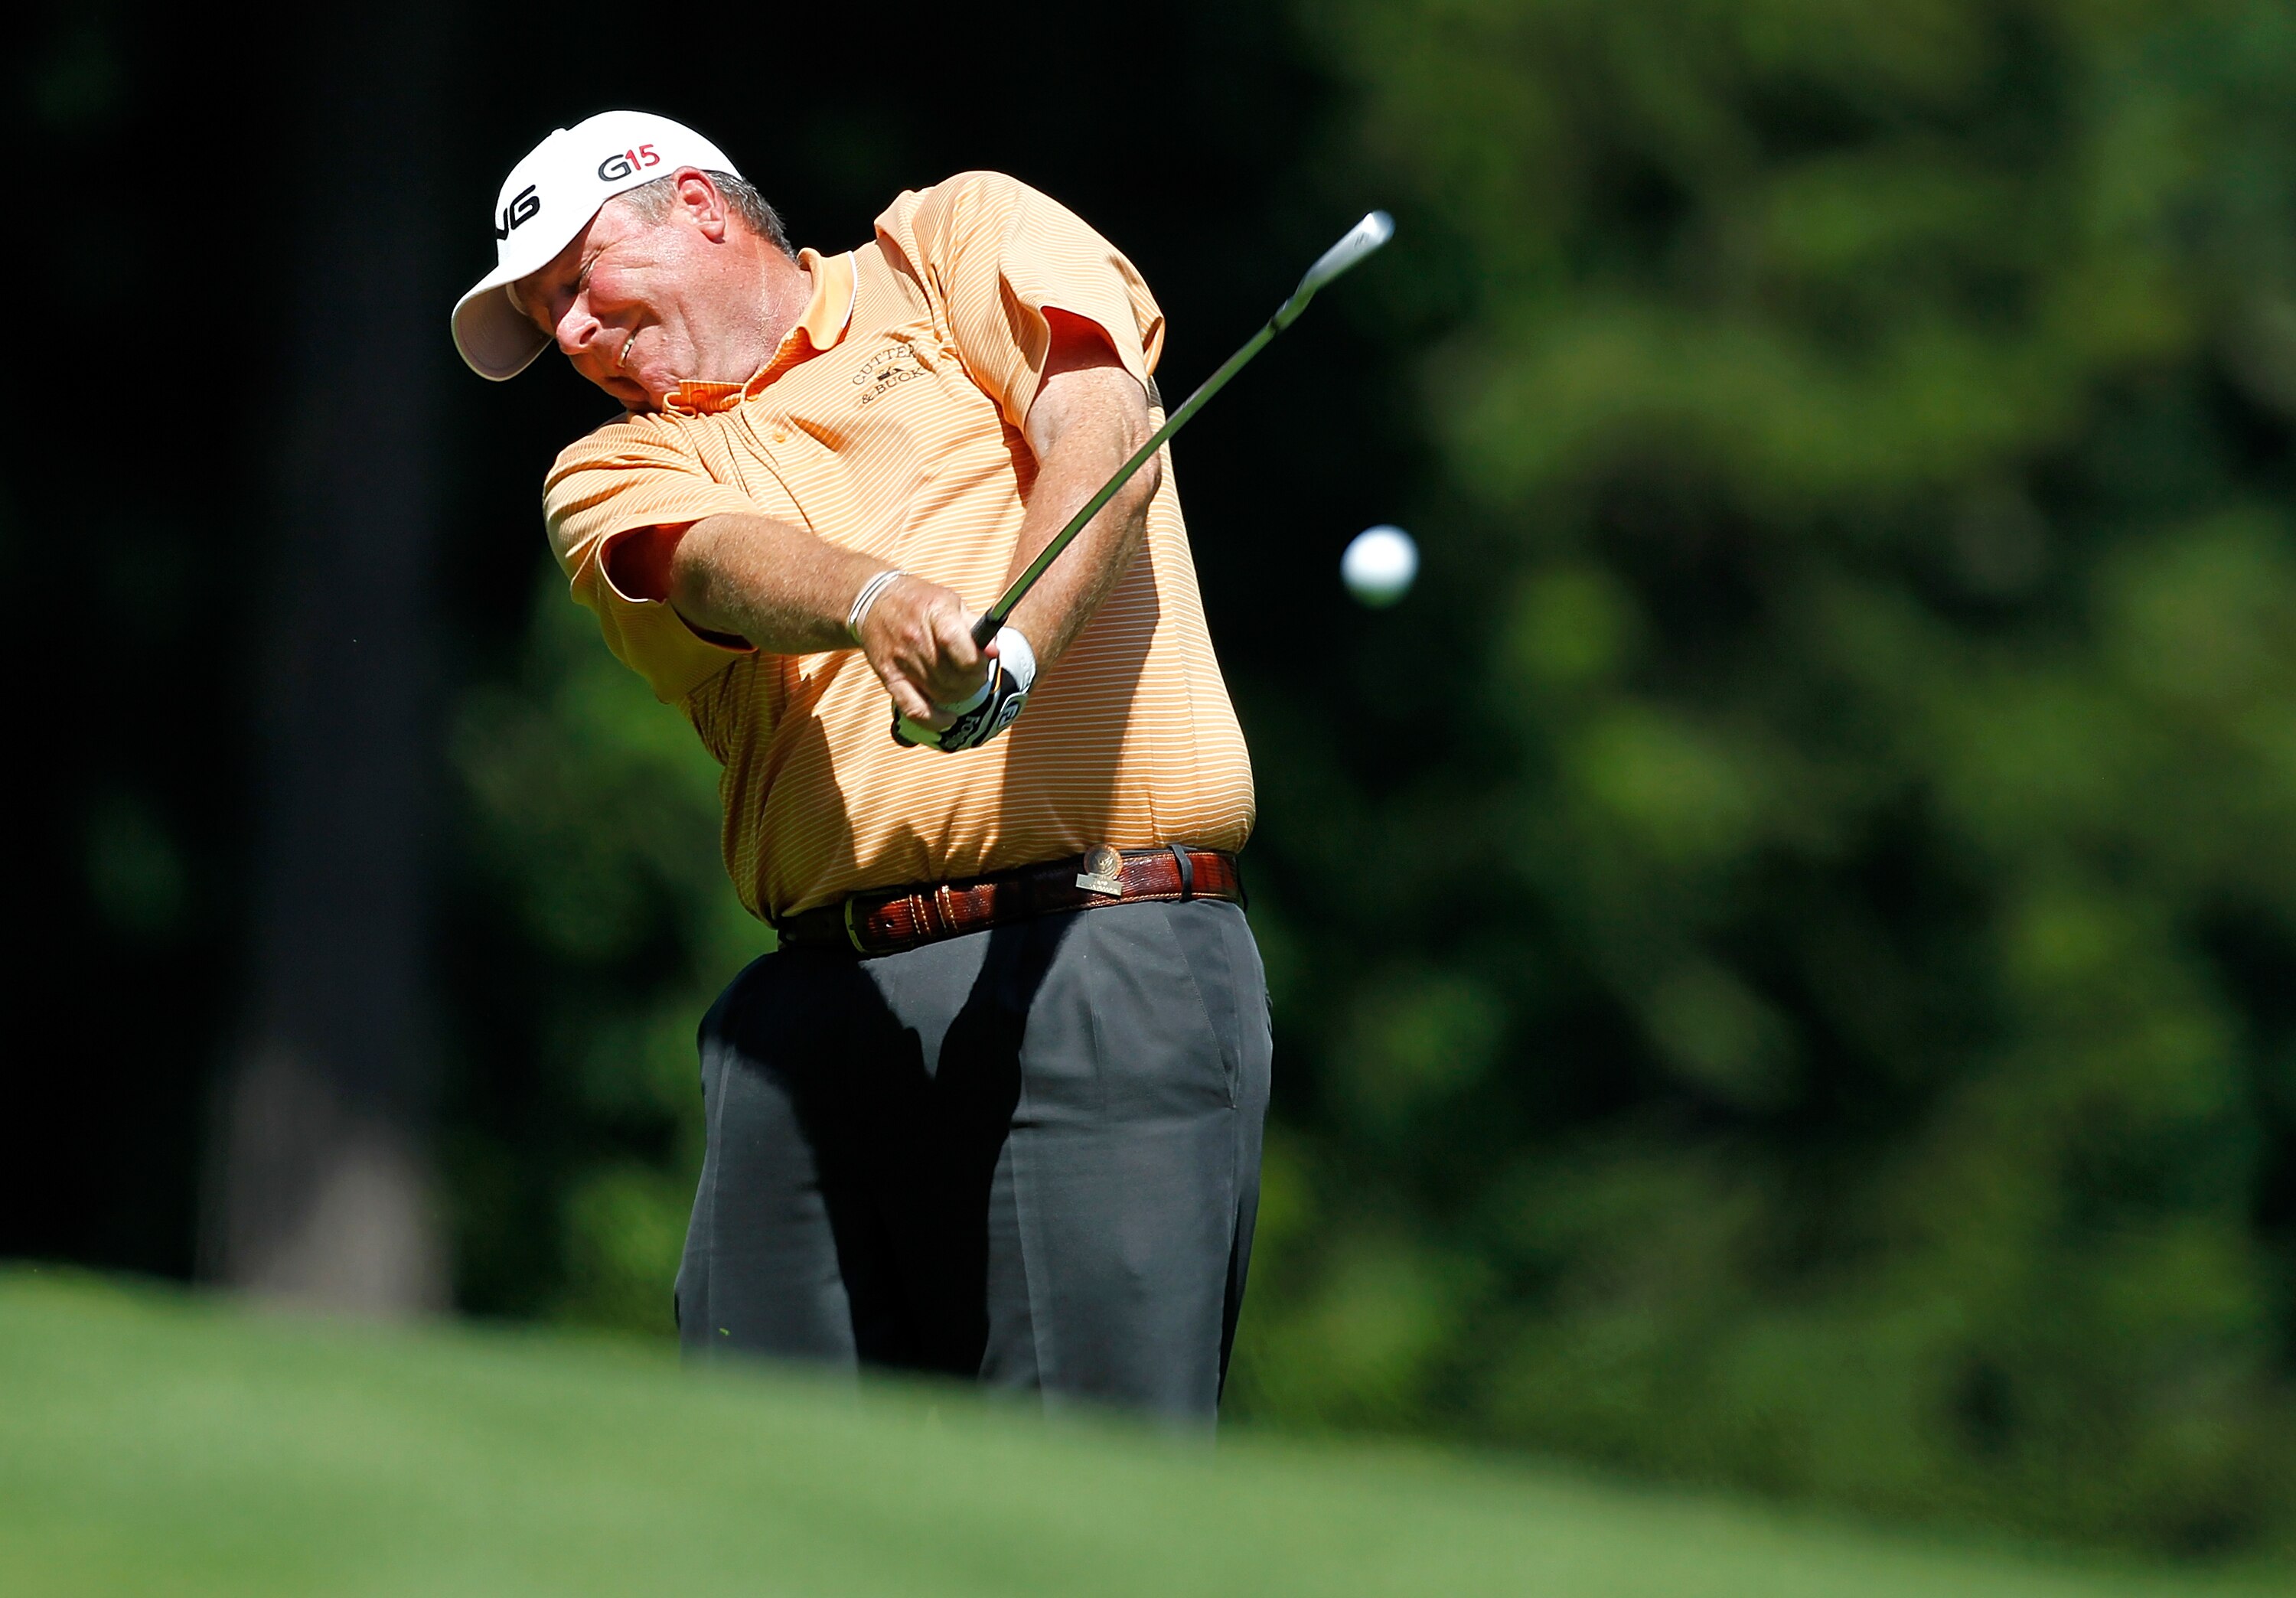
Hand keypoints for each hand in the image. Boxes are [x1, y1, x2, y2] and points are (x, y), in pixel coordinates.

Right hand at [852, 575, 986, 727]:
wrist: (873, 602)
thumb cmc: (920, 602)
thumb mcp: (952, 602)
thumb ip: (976, 625)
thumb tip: (994, 651)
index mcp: (936, 614)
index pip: (960, 648)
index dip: (978, 662)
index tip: (984, 661)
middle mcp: (916, 638)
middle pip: (953, 676)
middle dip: (974, 680)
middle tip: (976, 674)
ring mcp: (901, 661)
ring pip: (940, 694)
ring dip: (959, 695)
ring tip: (963, 684)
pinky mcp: (889, 678)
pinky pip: (914, 709)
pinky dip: (934, 720)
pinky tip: (948, 718)